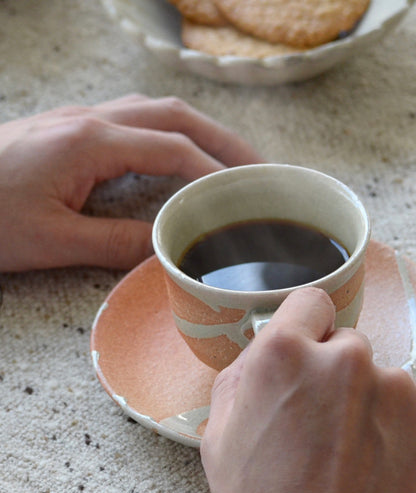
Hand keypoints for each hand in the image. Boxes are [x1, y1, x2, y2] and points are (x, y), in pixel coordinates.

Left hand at [0, 94, 260, 270]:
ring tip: (228, 161)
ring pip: (156, 111)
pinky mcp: (71, 130)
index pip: (173, 148)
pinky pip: (135, 121)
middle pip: (174, 114)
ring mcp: (79, 120)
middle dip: (222, 140)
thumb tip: (168, 249)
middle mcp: (89, 120)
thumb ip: (117, 243)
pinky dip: (169, 136)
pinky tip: (176, 158)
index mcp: (88, 142)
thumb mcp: (53, 241)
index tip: (246, 197)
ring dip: (198, 132)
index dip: (215, 172)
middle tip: (258, 169)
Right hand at [201, 287, 415, 492]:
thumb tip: (263, 352)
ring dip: (360, 398)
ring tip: (342, 449)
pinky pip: (399, 403)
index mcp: (284, 354)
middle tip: (315, 415)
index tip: (305, 344)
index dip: (304, 323)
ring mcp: (391, 386)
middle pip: (342, 341)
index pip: (309, 300)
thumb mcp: (220, 434)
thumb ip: (243, 374)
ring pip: (373, 375)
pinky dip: (387, 423)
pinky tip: (367, 461)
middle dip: (330, 368)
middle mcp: (343, 358)